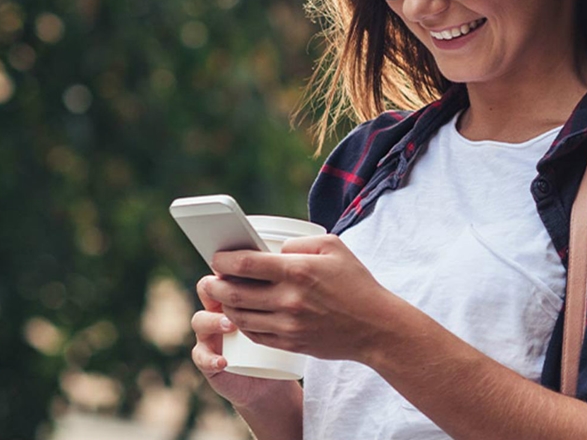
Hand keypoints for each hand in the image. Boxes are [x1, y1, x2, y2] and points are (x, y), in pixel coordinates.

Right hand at [191, 276, 299, 408]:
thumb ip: (289, 276)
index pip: (227, 271)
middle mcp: (220, 309)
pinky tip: (223, 361)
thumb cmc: (287, 329)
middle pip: (208, 291)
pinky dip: (210, 358)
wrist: (278, 373)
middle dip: (217, 290)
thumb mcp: (291, 302)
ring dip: (212, 321)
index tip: (242, 265)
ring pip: (200, 321)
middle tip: (232, 290)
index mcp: (238, 291)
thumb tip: (288, 252)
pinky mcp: (210, 360)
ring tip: (229, 325)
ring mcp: (212, 335)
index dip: (229, 268)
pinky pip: (201, 357)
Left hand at [203, 235, 413, 362]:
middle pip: (235, 293)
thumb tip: (273, 250)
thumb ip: (299, 243)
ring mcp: (289, 325)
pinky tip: (242, 314)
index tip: (217, 258)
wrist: (376, 327)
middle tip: (210, 279)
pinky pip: (255, 335)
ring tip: (224, 296)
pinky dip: (242, 324)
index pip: (246, 265)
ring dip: (225, 306)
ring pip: (240, 317)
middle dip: (215, 285)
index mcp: (299, 271)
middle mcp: (290, 300)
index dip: (224, 260)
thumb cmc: (356, 283)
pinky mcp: (290, 344)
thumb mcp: (335, 247)